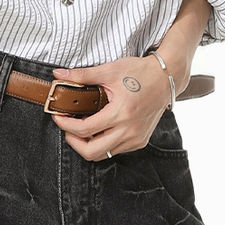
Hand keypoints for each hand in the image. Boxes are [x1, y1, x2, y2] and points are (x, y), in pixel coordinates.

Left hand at [47, 52, 176, 161]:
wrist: (165, 78)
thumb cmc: (140, 72)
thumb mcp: (109, 70)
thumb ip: (82, 75)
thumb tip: (58, 75)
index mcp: (121, 112)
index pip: (85, 129)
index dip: (66, 125)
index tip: (59, 117)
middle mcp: (129, 129)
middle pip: (91, 152)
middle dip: (74, 142)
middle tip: (68, 129)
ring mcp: (136, 138)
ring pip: (103, 154)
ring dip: (88, 144)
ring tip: (83, 128)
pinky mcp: (140, 141)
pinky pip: (116, 150)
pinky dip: (103, 143)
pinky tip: (100, 129)